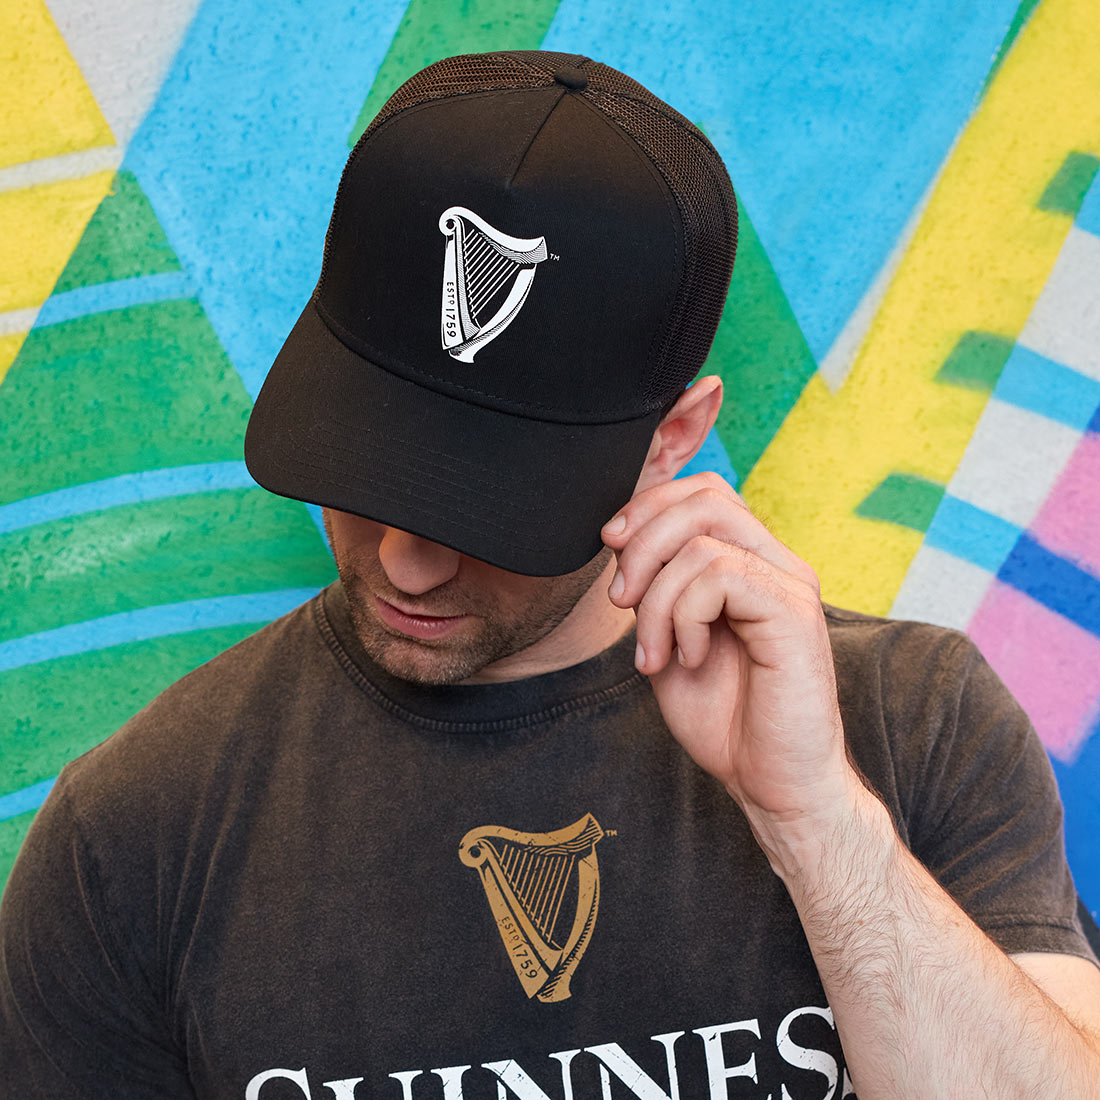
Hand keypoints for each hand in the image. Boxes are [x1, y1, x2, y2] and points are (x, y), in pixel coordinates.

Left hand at [601, 472, 859, 839]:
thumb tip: (621, 537)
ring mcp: (790, 585)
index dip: (649, 506)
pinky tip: (688, 658)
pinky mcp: (794, 613)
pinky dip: (683, 617)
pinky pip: (718, 577)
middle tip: (620, 601)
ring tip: (655, 654)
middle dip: (642, 542)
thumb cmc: (725, 718)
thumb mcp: (669, 639)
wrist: (774, 783)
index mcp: (752, 564)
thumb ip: (654, 588)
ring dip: (655, 602)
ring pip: (700, 542)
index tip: (611, 547)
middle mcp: (777, 564)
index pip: (704, 493)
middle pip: (704, 499)